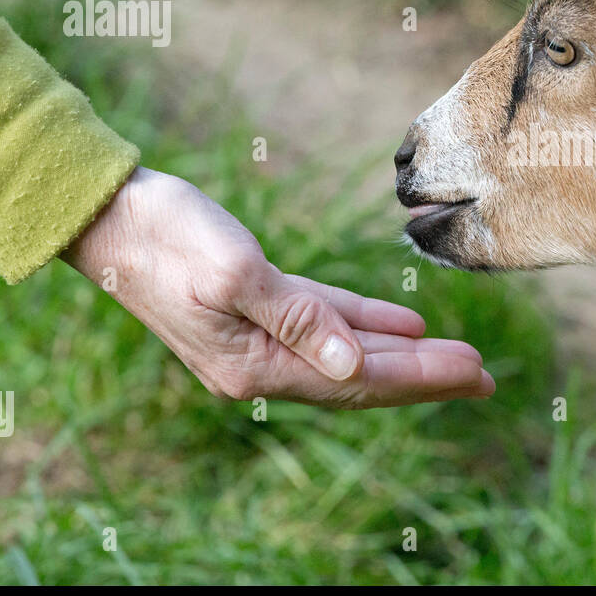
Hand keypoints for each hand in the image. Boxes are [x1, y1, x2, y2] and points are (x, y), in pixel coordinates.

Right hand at [61, 167, 492, 407]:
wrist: (108, 215)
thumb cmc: (167, 236)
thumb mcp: (235, 272)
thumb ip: (297, 320)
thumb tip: (351, 366)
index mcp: (256, 365)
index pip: (359, 380)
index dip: (421, 377)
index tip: (476, 372)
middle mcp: (261, 363)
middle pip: (363, 377)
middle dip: (426, 376)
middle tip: (486, 377)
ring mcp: (259, 338)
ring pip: (351, 353)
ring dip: (405, 355)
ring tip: (459, 358)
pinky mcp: (258, 305)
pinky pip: (328, 322)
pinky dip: (366, 325)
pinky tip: (405, 326)